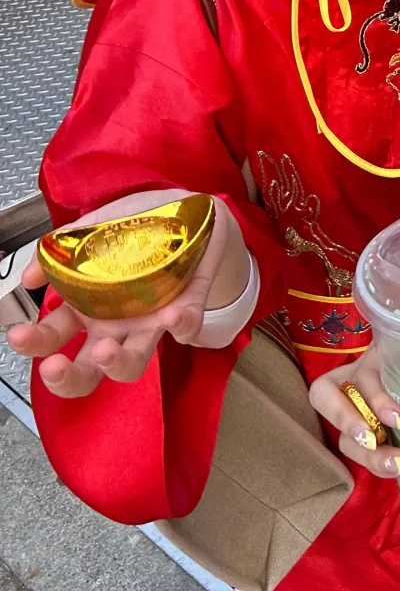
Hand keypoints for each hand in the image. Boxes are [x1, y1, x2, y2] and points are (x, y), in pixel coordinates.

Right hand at [6, 190, 246, 398]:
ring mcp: (149, 323)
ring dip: (118, 362)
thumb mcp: (96, 226)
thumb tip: (30, 275)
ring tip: (107, 350)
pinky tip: (172, 314)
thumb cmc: (138, 224)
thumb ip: (63, 247)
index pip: (53, 337)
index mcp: (86, 306)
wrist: (190, 212)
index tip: (18, 335)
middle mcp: (115, 324)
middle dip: (68, 377)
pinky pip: (186, 330)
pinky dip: (180, 326)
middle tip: (55, 367)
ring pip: (133, 363)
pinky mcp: (186, 311)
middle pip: (88, 370)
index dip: (34, 342)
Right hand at [308, 335, 399, 479]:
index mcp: (389, 348)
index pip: (363, 364)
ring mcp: (365, 406)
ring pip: (340, 430)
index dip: (372, 392)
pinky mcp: (374, 432)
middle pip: (331, 395)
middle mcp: (368, 374)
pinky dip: (368, 462)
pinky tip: (396, 471)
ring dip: (361, 452)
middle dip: (349, 421)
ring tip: (394, 466)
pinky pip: (354, 448)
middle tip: (384, 439)